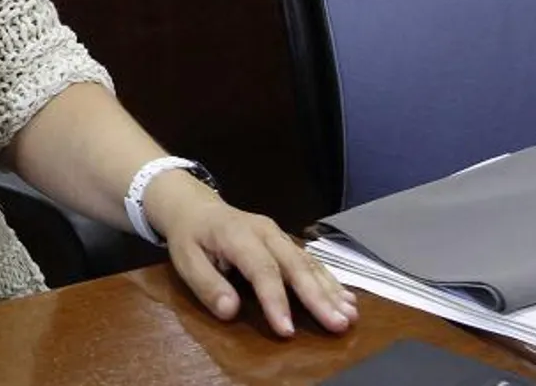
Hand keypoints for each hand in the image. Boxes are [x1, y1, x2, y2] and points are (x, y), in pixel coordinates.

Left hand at [149, 174, 357, 337]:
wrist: (195, 206)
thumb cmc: (190, 237)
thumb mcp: (185, 259)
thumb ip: (207, 284)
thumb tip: (229, 311)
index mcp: (237, 235)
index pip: (261, 269)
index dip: (275, 300)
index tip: (287, 330)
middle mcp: (265, 232)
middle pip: (295, 265)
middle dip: (318, 297)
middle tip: (338, 324)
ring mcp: (279, 235)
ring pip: (309, 263)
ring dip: (331, 291)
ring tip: (350, 316)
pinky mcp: (287, 242)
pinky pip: (312, 262)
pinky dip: (330, 281)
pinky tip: (347, 299)